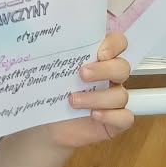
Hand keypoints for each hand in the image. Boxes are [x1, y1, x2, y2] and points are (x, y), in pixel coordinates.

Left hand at [50, 31, 133, 150]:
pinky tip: (93, 115)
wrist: (43, 128)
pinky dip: (111, 116)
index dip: (114, 45)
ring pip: (121, 95)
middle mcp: (108, 78)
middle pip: (123, 67)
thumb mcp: (47, 73)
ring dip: (97, 97)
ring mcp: (112, 101)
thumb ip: (51, 54)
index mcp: (96, 60)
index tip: (100, 52)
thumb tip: (40, 38)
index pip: (117, 43)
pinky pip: (125, 118)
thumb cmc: (47, 96)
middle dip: (105, 69)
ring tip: (73, 101)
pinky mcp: (113, 122)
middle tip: (82, 74)